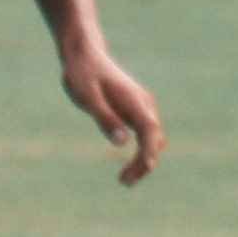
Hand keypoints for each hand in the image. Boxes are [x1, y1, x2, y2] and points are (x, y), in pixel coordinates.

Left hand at [62, 44, 164, 185]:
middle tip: (124, 182)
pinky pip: (146, 135)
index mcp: (133, 100)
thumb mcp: (87, 96)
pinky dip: (142, 151)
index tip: (146, 167)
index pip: (149, 130)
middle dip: (144, 162)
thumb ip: (105, 118)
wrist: (85, 54)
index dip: (150, 150)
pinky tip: (129, 164)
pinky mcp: (135, 109)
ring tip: (124, 179)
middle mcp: (143, 103)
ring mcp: (141, 106)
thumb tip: (122, 142)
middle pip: (154, 139)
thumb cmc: (83, 74)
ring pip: (152, 138)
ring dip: (144, 159)